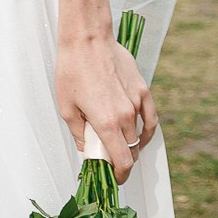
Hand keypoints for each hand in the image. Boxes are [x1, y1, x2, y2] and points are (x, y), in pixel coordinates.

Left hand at [54, 23, 154, 182]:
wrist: (87, 38)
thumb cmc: (72, 70)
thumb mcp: (66, 108)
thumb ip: (80, 135)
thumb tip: (87, 151)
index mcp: (107, 123)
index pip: (123, 162)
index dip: (120, 176)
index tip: (113, 179)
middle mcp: (126, 115)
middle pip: (132, 151)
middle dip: (121, 161)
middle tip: (108, 160)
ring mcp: (137, 102)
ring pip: (141, 135)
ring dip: (132, 146)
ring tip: (121, 146)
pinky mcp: (143, 89)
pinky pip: (151, 117)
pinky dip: (147, 130)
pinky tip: (140, 134)